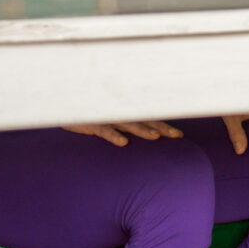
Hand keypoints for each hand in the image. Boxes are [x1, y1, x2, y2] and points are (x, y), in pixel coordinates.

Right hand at [63, 120, 182, 146]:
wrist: (68, 104)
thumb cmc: (92, 114)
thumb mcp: (110, 119)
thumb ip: (125, 125)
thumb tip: (141, 135)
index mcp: (127, 114)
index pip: (150, 119)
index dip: (164, 125)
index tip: (180, 134)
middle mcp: (121, 113)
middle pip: (145, 120)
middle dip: (162, 128)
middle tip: (177, 135)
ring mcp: (109, 117)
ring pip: (129, 124)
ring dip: (143, 130)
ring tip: (155, 137)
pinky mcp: (93, 123)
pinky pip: (105, 130)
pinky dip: (114, 135)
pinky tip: (123, 143)